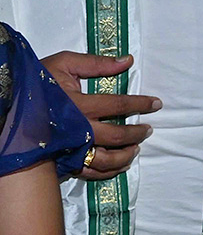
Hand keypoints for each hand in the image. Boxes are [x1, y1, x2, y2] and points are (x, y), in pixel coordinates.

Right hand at [41, 51, 159, 179]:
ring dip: (126, 155)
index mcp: (79, 104)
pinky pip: (89, 173)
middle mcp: (77, 130)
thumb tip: (127, 61)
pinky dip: (108, 172)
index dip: (141, 104)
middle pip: (116, 136)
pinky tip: (120, 165)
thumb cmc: (36, 83)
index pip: (119, 105)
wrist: (8, 106)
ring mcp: (70, 148)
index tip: (156, 103)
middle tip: (149, 128)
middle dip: (137, 133)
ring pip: (105, 160)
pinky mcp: (63, 160)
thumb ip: (96, 63)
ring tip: (137, 148)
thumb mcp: (64, 64)